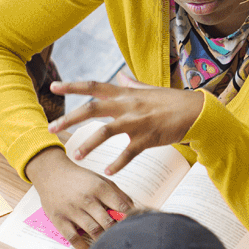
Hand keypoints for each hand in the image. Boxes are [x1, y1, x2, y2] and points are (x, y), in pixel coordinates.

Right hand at [25, 149, 132, 246]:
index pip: (121, 207)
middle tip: (125, 241)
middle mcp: (86, 199)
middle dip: (118, 233)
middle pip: (108, 222)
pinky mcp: (59, 219)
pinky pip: (73, 238)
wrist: (50, 173)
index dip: (131, 219)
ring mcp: (72, 210)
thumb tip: (134, 209)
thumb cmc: (79, 178)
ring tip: (112, 248)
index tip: (136, 227)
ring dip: (104, 241)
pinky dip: (83, 248)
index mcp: (99, 188)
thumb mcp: (100, 179)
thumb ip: (118, 193)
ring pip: (93, 231)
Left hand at [47, 75, 203, 174]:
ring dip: (89, 144)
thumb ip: (132, 84)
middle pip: (92, 109)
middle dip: (70, 118)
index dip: (72, 86)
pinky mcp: (148, 138)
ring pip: (106, 132)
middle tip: (51, 128)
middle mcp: (127, 106)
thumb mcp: (149, 89)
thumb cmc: (171, 101)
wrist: (197, 112)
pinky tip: (108, 172)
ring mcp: (137, 122)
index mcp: (125, 93)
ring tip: (76, 156)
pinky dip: (118, 163)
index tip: (53, 86)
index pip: (93, 86)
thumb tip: (120, 76)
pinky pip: (129, 153)